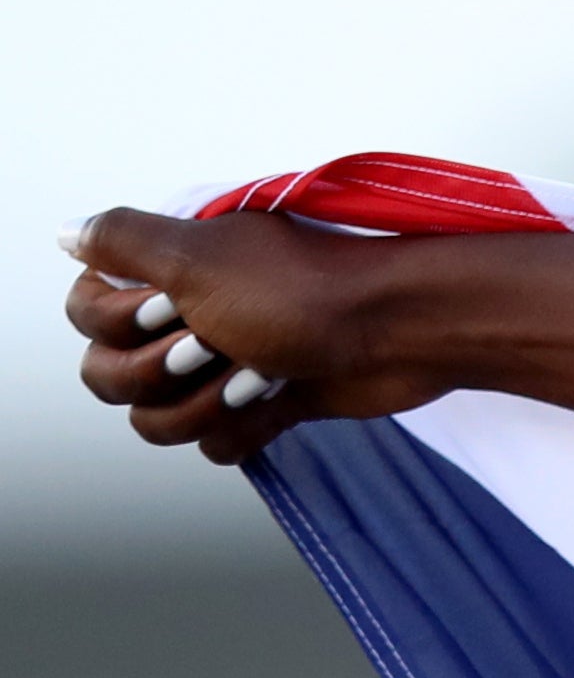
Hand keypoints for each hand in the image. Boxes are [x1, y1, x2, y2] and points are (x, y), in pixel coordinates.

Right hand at [57, 206, 453, 463]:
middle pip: (109, 377)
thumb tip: (68, 235)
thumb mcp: (197, 252)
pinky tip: (279, 399)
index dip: (122, 326)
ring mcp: (222, 363)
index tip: (173, 309)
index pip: (83, 318)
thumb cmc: (307, 288)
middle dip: (158, 373)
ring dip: (203, 405)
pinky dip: (244, 429)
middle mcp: (184, 316)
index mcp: (160, 273)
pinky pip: (215, 443)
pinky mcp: (263, 402)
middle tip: (216, 346)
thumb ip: (122, 240)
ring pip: (156, 419)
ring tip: (256, 376)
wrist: (402, 329)